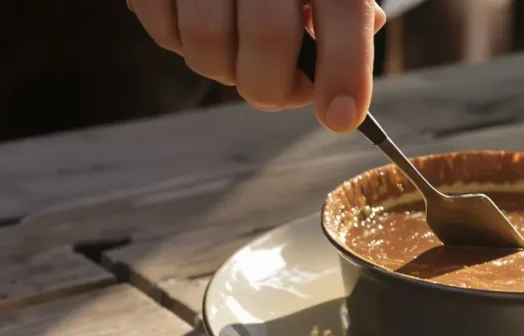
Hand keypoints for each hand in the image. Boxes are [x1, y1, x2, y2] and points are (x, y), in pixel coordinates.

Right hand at [126, 0, 386, 132]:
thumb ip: (344, 20)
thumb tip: (343, 85)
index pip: (344, 13)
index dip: (345, 71)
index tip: (340, 118)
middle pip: (268, 37)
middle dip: (274, 88)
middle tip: (280, 91)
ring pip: (207, 42)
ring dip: (224, 70)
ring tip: (237, 53)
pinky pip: (163, 30)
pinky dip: (182, 45)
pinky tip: (198, 25)